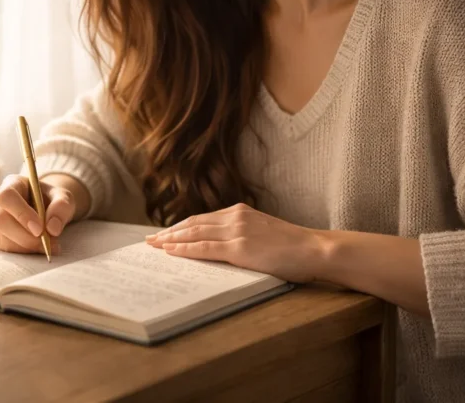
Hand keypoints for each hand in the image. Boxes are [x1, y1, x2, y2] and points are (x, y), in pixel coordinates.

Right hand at [0, 174, 76, 254]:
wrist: (46, 209)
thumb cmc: (52, 200)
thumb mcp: (63, 197)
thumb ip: (61, 207)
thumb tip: (53, 229)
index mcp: (11, 183)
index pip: (7, 197)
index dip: (21, 213)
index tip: (39, 229)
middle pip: (0, 220)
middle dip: (25, 236)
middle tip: (48, 243)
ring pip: (1, 237)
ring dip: (26, 246)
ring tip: (48, 245)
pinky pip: (3, 248)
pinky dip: (22, 252)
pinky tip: (36, 247)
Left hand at [144, 203, 327, 283]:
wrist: (315, 249)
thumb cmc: (294, 247)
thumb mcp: (264, 233)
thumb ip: (243, 234)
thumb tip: (223, 247)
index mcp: (240, 211)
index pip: (202, 218)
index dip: (181, 226)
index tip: (165, 232)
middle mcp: (235, 217)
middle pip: (193, 223)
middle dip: (169, 232)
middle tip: (150, 240)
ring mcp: (237, 231)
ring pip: (195, 234)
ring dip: (171, 241)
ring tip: (154, 246)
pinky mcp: (240, 248)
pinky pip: (205, 248)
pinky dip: (185, 249)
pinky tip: (171, 252)